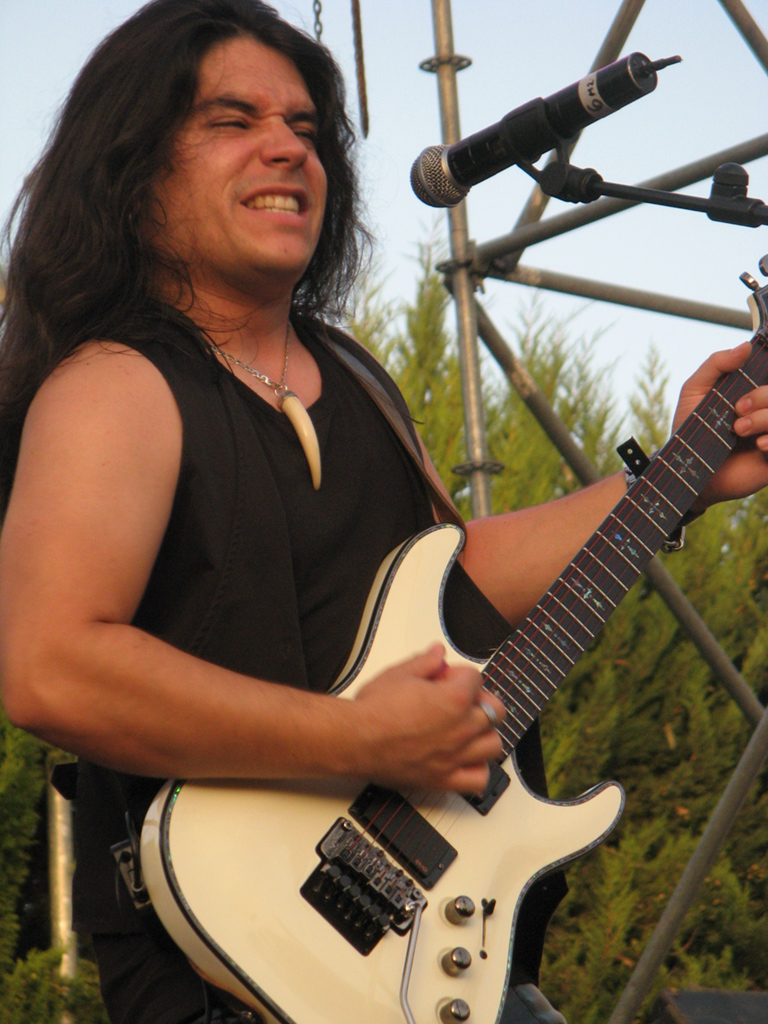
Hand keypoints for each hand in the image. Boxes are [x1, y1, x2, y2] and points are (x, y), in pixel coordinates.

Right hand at [352, 644, 504, 794]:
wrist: (353, 740)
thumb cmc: (372, 711)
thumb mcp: (398, 674)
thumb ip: (425, 662)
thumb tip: (438, 654)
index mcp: (453, 699)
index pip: (475, 678)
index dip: (458, 674)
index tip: (445, 677)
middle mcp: (460, 729)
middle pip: (494, 710)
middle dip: (479, 700)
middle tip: (461, 700)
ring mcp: (454, 756)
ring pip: (493, 745)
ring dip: (484, 734)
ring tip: (467, 728)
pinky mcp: (443, 779)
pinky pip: (477, 779)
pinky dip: (477, 769)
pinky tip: (464, 759)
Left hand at [672, 341, 767, 508]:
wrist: (685, 472)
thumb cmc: (690, 430)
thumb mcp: (695, 391)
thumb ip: (716, 364)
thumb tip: (745, 346)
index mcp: (753, 394)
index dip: (764, 380)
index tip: (743, 394)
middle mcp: (766, 412)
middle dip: (761, 397)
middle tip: (737, 410)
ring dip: (767, 418)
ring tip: (740, 430)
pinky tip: (759, 445)